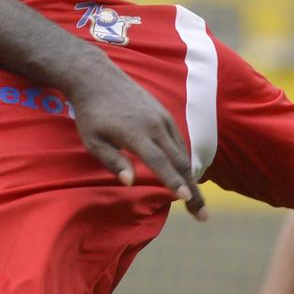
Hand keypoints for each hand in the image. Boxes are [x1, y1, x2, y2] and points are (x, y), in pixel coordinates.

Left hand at [64, 48, 208, 218]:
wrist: (97, 78)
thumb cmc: (91, 114)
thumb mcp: (92, 140)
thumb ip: (112, 161)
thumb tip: (129, 182)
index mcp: (136, 134)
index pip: (160, 162)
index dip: (173, 182)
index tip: (186, 199)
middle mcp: (155, 125)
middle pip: (179, 162)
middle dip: (192, 190)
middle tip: (202, 216)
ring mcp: (162, 118)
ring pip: (182, 152)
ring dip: (191, 177)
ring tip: (195, 201)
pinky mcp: (164, 114)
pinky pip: (178, 140)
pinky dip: (184, 159)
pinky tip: (185, 174)